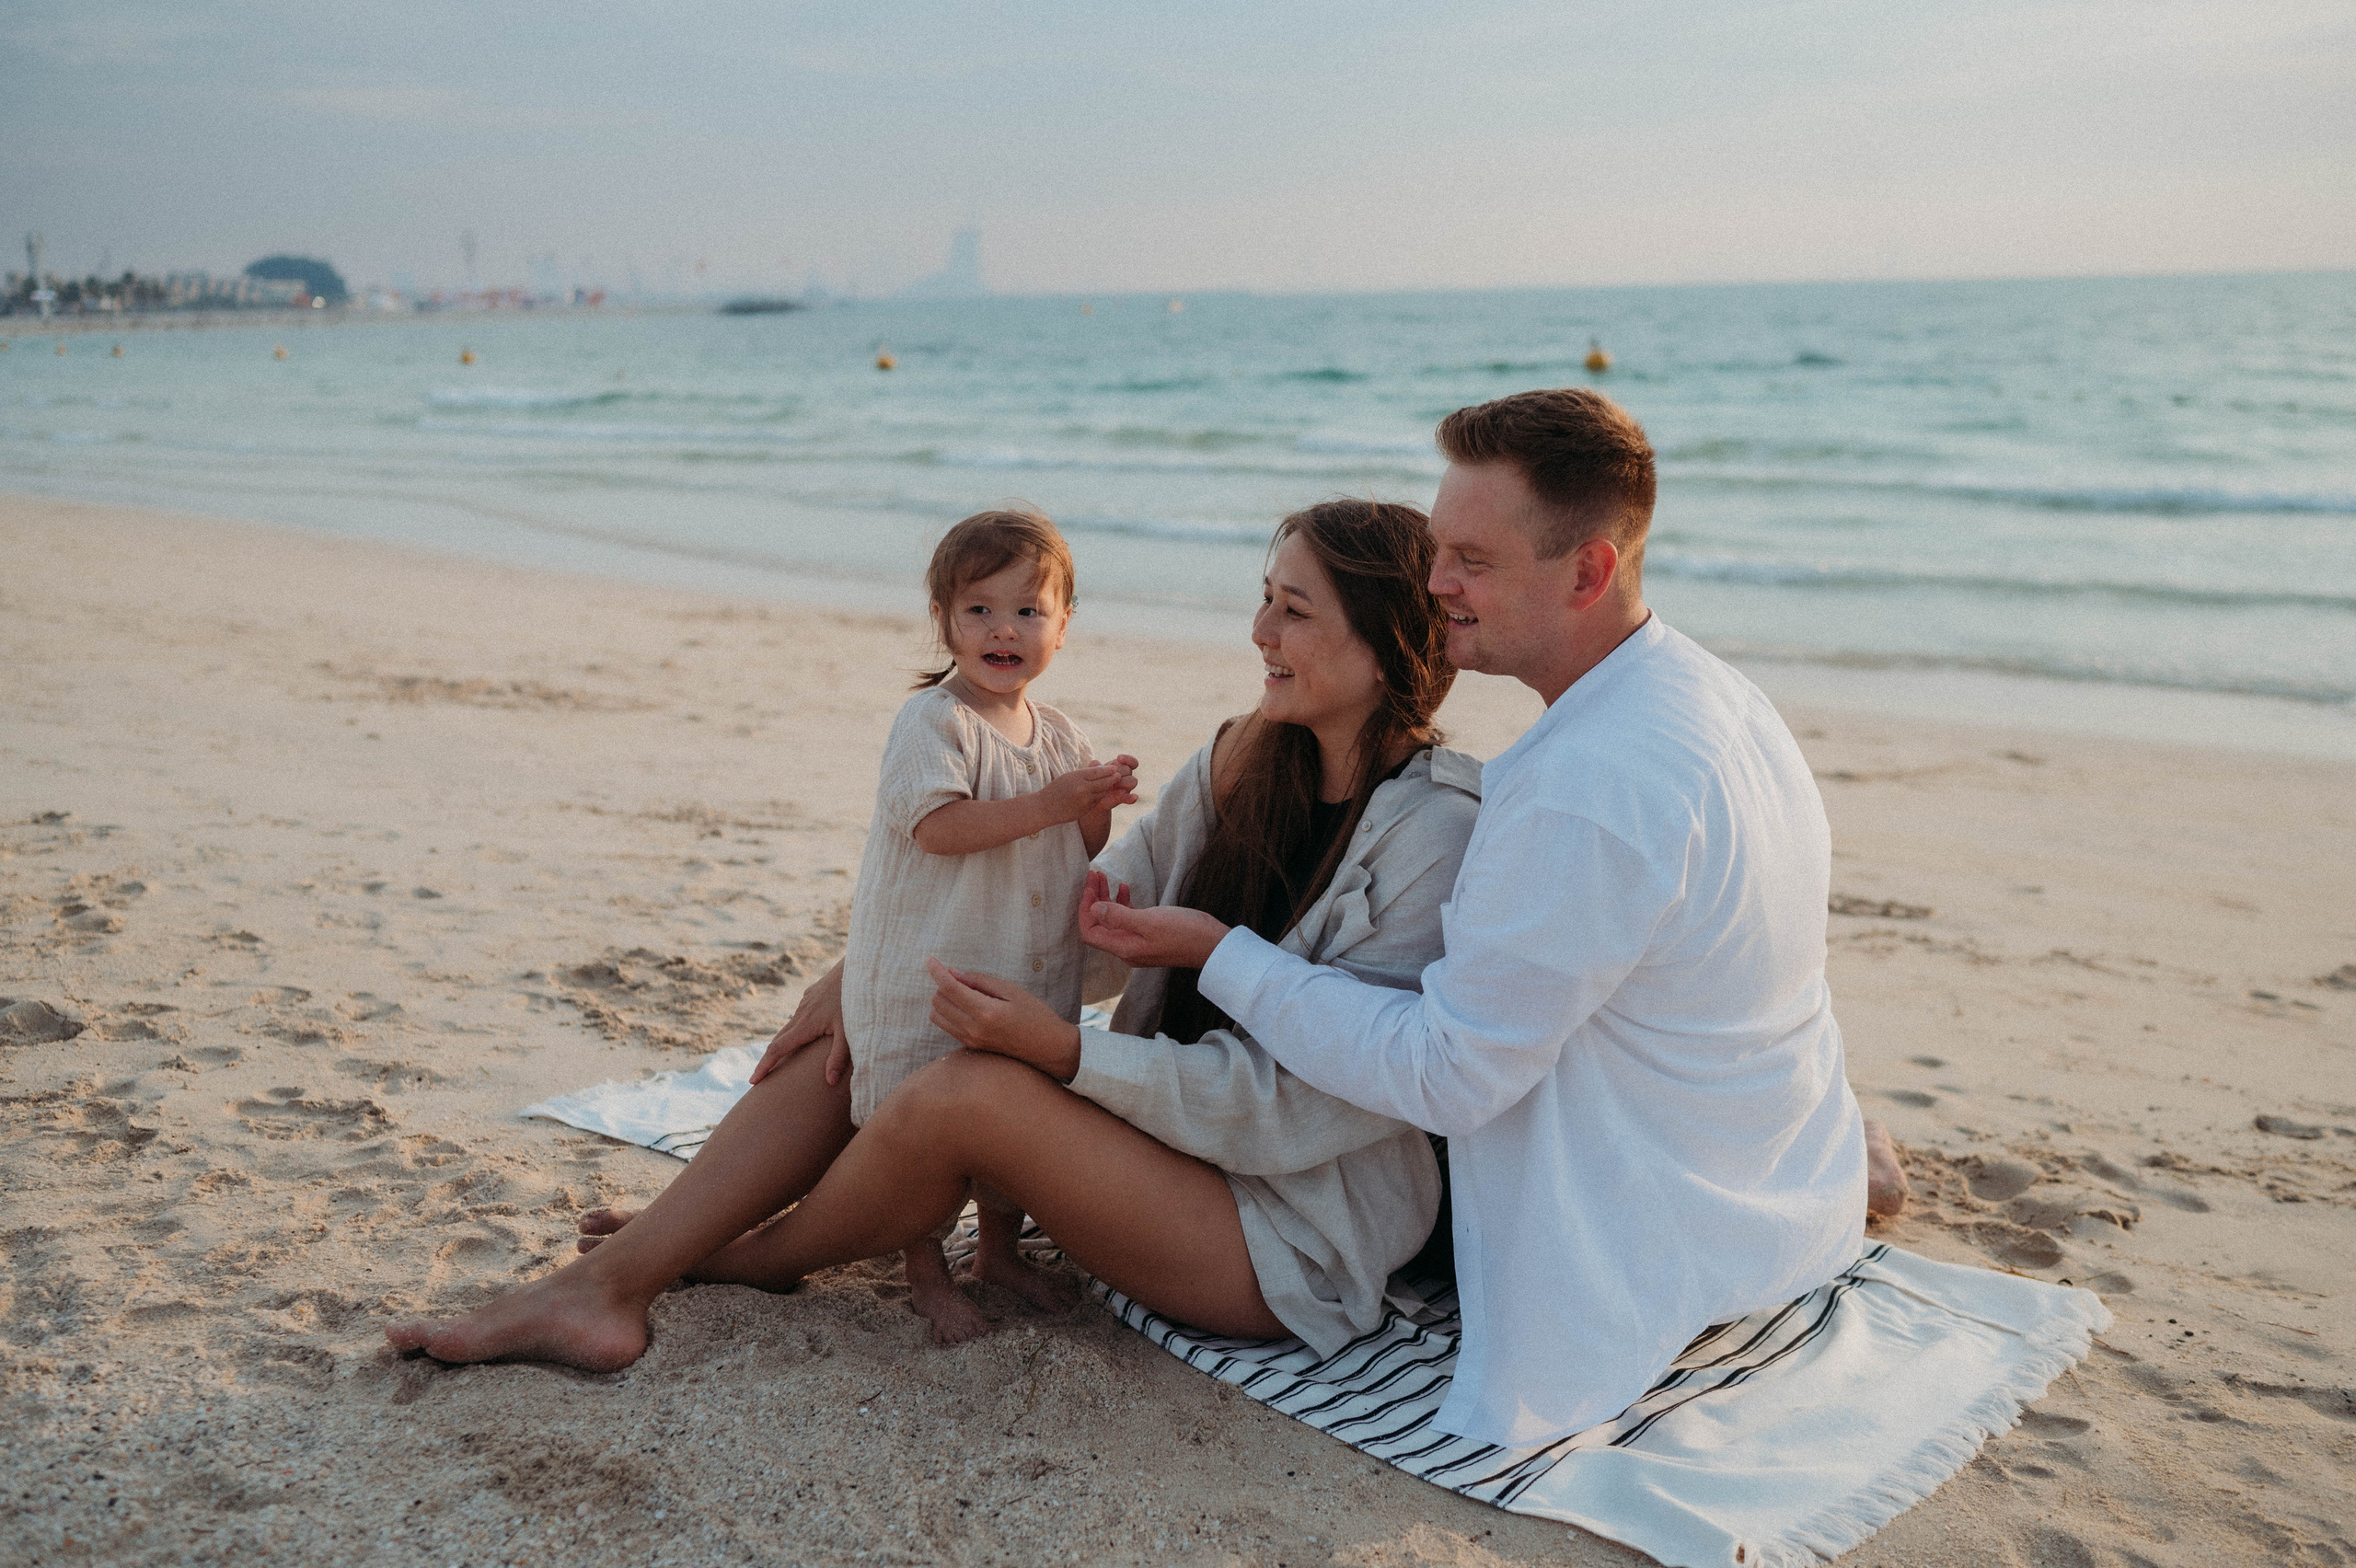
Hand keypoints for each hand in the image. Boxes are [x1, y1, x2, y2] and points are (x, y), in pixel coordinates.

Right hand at [753, 959, 849, 1084]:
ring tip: (784, 1060)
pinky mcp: (812, 993)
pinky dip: (797, 1029)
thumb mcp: (850, 1032)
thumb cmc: (857, 1001)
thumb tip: (830, 1082)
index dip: (764, 1067)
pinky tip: (806, 1034)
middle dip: (769, 1059)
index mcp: (806, 1024)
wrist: (860, 968)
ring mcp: (806, 1001)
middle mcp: (801, 1012)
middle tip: (762, 1078)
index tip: (753, 1081)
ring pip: (790, 1026)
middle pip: (779, 1039)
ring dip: (784, 1043)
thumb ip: (839, 1057)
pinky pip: (801, 1015)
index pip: (777, 1049)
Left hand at [926, 958, 1081, 1080]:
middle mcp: (973, 1029)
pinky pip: (946, 1026)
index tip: (930, 959)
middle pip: (938, 1001)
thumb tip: (953, 973)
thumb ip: (980, 981)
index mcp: (986, 1012)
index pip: (949, 988)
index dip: (936, 971)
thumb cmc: (1036, 1015)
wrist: (1048, 1048)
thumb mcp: (1012, 990)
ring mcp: (970, 1040)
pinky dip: (948, 1011)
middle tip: (961, 977)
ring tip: (963, 992)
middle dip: (943, 984)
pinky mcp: (971, 1046)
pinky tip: (965, 1005)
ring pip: (937, 1015)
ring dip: (942, 999)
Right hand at [1038, 756, 1139, 824]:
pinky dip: (1100, 796)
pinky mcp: (1086, 810)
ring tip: (1111, 783)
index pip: (1098, 772)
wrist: (1045, 808)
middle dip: (1112, 779)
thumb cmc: (1056, 789)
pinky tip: (1101, 793)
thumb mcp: (1068, 777)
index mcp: (1077, 778)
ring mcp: (1085, 801)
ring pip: (1103, 793)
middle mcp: (1083, 789)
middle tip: (1118, 775)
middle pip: (1104, 782)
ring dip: (1107, 788)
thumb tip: (1101, 768)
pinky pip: (1097, 801)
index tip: (1114, 768)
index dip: (1108, 770)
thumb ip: (1084, 774)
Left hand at [1078, 881, 1229, 969]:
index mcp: (1124, 948)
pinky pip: (1128, 920)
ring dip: (1106, 898)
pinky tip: (1125, 888)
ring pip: (1113, 920)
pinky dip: (1123, 903)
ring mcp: (1139, 943)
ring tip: (1104, 876)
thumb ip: (1119, 916)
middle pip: (1100, 924)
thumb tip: (1093, 909)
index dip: (1085, 909)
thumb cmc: (1184, 933)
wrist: (1214, 944)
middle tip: (1094, 875)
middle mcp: (1128, 948)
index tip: (1089, 886)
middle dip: (1093, 899)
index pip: (1090, 932)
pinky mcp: (1150, 936)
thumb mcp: (1149, 921)